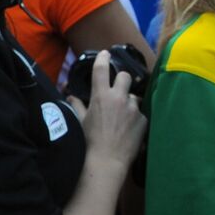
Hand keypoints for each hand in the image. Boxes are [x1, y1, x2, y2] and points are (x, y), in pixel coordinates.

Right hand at [68, 50, 146, 166]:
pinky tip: (128, 128)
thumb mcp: (79, 120)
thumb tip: (71, 96)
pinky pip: (140, 113)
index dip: (103, 59)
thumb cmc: (88, 140)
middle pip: (125, 76)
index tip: (105, 53)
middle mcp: (119, 98)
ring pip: (134, 96)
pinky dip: (134, 118)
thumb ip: (77, 105)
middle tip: (118, 88)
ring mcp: (134, 109)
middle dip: (122, 79)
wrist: (106, 160)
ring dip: (128, 102)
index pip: (102, 70)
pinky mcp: (144, 120)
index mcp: (101, 96)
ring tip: (122, 115)